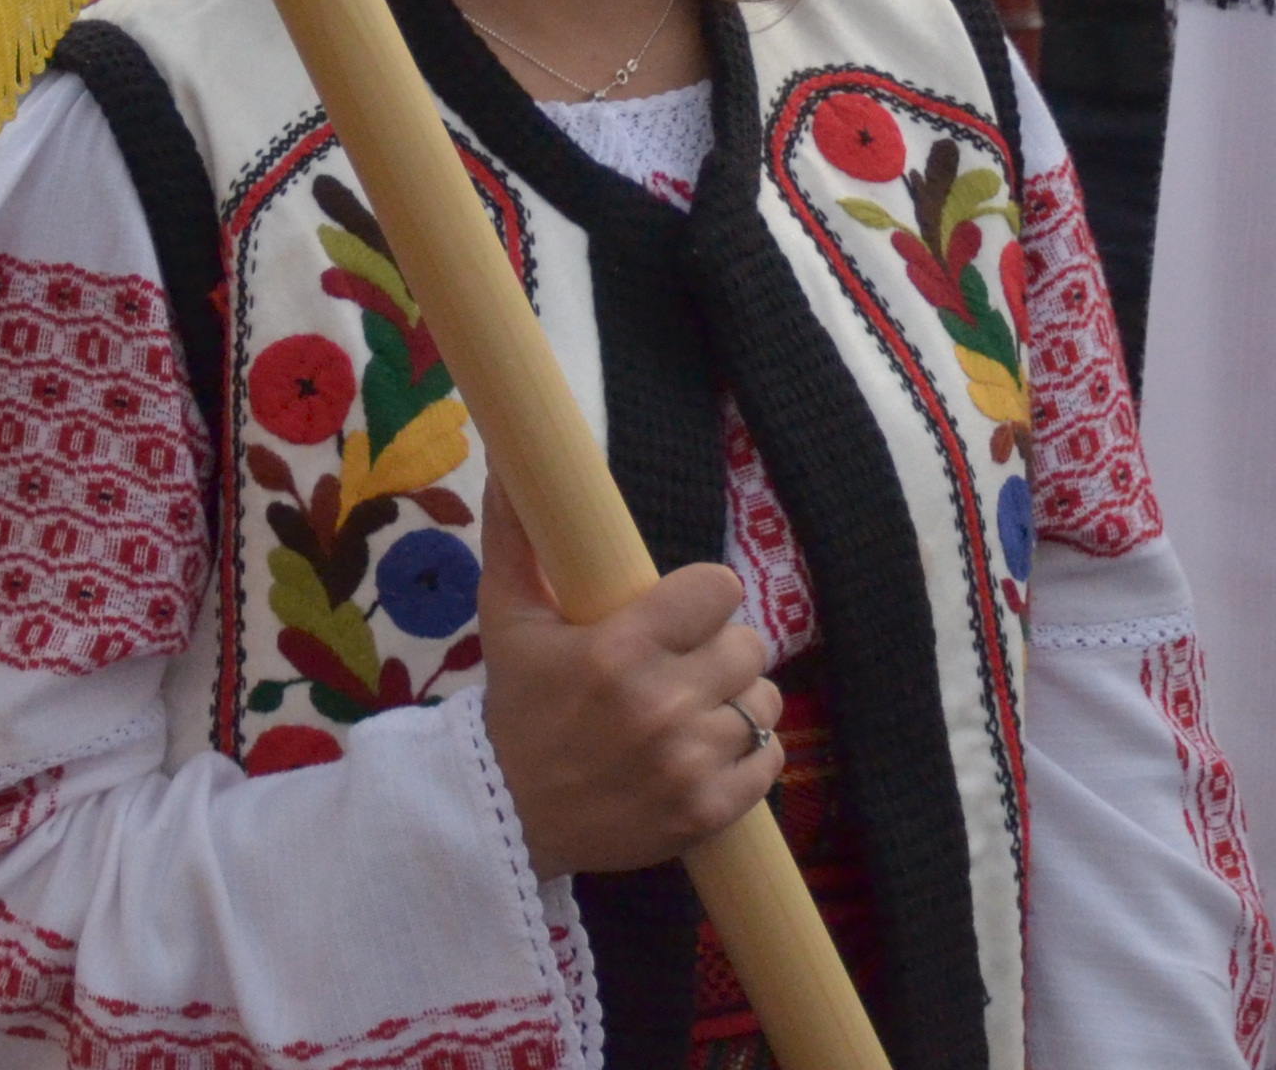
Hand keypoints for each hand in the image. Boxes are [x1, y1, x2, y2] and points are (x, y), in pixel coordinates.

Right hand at [474, 487, 778, 878]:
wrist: (505, 818)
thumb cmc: (516, 707)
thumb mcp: (507, 616)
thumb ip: (515, 534)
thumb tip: (507, 457)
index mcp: (618, 650)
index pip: (720, 590)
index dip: (704, 597)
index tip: (682, 613)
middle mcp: (660, 705)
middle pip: (749, 646)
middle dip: (720, 650)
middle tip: (685, 665)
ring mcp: (687, 764)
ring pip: (764, 704)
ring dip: (737, 702)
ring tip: (696, 710)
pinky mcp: (705, 813)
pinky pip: (770, 762)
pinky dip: (751, 756)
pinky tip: (710, 752)